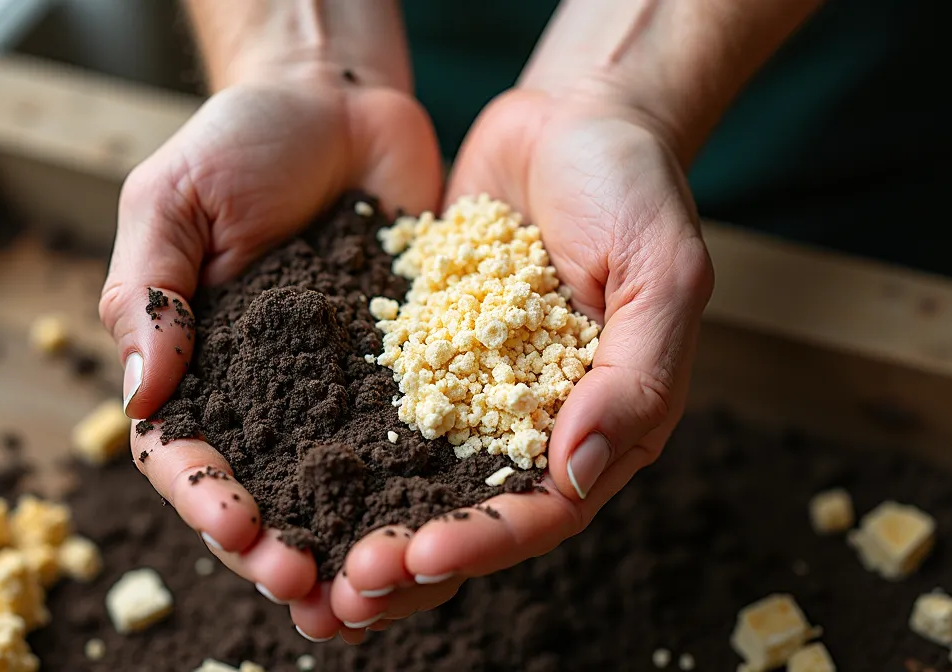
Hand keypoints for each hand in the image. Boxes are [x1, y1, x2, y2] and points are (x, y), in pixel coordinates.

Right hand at [98, 70, 441, 639]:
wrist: (340, 99)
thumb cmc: (239, 142)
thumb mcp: (172, 201)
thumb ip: (149, 294)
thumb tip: (141, 395)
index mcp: (197, 369)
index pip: (188, 456)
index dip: (207, 500)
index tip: (239, 527)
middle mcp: (270, 399)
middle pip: (268, 497)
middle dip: (283, 550)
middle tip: (311, 586)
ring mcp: (341, 393)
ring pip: (345, 493)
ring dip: (356, 546)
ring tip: (377, 591)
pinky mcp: (412, 373)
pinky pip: (421, 442)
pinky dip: (430, 492)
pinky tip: (449, 526)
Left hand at [319, 87, 714, 629]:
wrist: (572, 117)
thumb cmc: (635, 187)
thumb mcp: (662, 271)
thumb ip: (637, 375)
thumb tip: (578, 472)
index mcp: (605, 423)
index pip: (545, 509)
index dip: (483, 543)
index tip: (417, 557)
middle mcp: (536, 423)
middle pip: (472, 516)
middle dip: (410, 561)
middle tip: (343, 592)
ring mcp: (477, 392)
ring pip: (419, 483)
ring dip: (368, 528)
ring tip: (306, 565)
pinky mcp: (427, 356)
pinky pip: (384, 415)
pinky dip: (344, 454)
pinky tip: (290, 478)